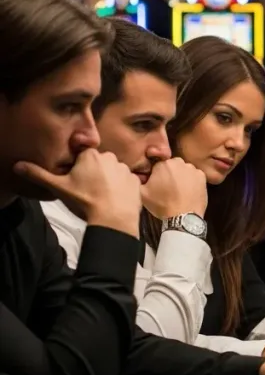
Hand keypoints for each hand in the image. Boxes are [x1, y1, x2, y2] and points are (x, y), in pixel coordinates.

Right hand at [14, 149, 140, 236]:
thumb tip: (19, 166)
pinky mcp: (136, 182)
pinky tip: (114, 199)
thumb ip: (39, 175)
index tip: (76, 181)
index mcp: (91, 155)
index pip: (82, 156)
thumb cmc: (85, 201)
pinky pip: (126, 182)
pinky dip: (121, 189)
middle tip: (87, 190)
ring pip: (112, 172)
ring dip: (108, 180)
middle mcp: (111, 158)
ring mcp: (125, 169)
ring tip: (101, 196)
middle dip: (93, 173)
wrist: (113, 219)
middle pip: (98, 163)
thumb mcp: (58, 187)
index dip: (78, 168)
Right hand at [141, 158, 207, 218]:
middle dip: (170, 174)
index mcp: (163, 164)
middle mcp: (179, 162)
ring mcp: (193, 169)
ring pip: (184, 170)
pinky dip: (192, 182)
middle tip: (168, 188)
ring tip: (179, 191)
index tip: (157, 185)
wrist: (183, 216)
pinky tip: (189, 192)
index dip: (157, 175)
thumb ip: (137, 179)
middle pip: (172, 166)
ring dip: (181, 177)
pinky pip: (195, 177)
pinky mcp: (203, 177)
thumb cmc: (161, 204)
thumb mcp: (142, 193)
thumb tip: (139, 175)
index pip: (158, 166)